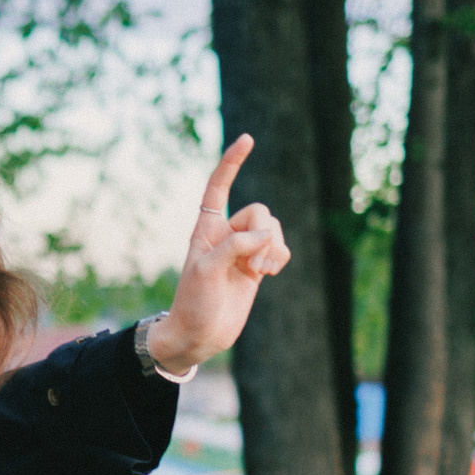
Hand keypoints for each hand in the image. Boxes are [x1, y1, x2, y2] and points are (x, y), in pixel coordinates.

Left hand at [145, 135, 291, 372]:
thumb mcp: (207, 270)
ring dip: (272, 249)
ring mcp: (244, 251)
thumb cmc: (193, 302)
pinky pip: (280, 248)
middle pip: (259, 211)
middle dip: (263, 231)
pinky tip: (269, 273)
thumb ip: (235, 246)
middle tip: (251, 262)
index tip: (247, 140)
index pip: (218, 187)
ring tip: (258, 272)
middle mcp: (226, 235)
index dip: (232, 163)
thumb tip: (265, 236)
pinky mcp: (258, 267)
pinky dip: (280, 258)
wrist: (199, 335)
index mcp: (206, 229)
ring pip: (273, 229)